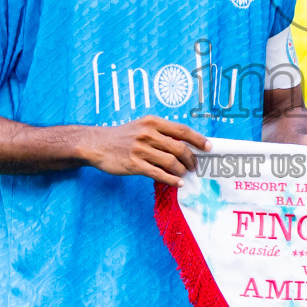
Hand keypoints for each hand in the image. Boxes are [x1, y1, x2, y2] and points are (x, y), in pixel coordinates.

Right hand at [83, 117, 208, 185]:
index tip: (208, 147)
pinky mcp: (134, 164)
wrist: (97, 144)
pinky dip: (171, 180)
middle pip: (179, 148)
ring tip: (184, 174)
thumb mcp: (141, 126)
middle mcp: (148, 134)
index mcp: (152, 122)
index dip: (198, 139)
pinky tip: (177, 183)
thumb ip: (161, 133)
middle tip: (195, 166)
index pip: (182, 130)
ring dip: (182, 171)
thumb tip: (184, 145)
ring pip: (171, 162)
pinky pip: (159, 174)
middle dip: (191, 159)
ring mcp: (140, 149)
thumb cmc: (122, 136)